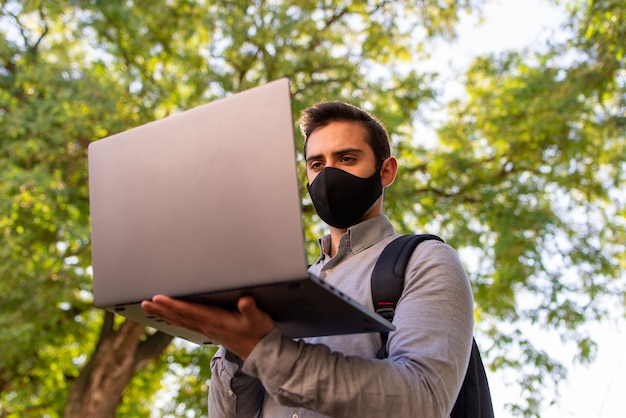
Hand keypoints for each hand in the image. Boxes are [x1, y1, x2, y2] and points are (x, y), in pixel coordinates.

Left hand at [141, 295, 274, 359]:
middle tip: (145, 302)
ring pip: (180, 320)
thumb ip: (250, 309)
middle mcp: (208, 326)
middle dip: (161, 308)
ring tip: (149, 308)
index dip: (173, 304)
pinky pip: (186, 324)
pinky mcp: (209, 331)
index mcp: (216, 320)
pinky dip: (174, 319)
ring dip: (163, 313)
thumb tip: (245, 300)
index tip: (159, 298)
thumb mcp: (258, 318)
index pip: (190, 311)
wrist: (261, 352)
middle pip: (180, 316)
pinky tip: (166, 318)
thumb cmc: (259, 332)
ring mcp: (207, 329)